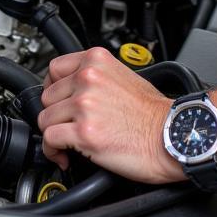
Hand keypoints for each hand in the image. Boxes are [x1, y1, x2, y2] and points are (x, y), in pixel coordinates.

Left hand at [38, 46, 184, 183]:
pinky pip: (49, 139)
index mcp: (96, 61)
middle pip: (47, 96)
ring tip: (68, 142)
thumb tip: (74, 88)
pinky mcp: (84, 132)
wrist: (171, 135)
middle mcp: (88, 78)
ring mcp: (84, 104)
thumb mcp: (124, 76)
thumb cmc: (153, 113)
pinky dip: (53, 151)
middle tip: (68, 126)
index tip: (58, 102)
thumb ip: (96, 76)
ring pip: (45, 119)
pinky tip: (65, 154)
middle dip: (56, 114)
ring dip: (54, 133)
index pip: (54, 69)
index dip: (53, 89)